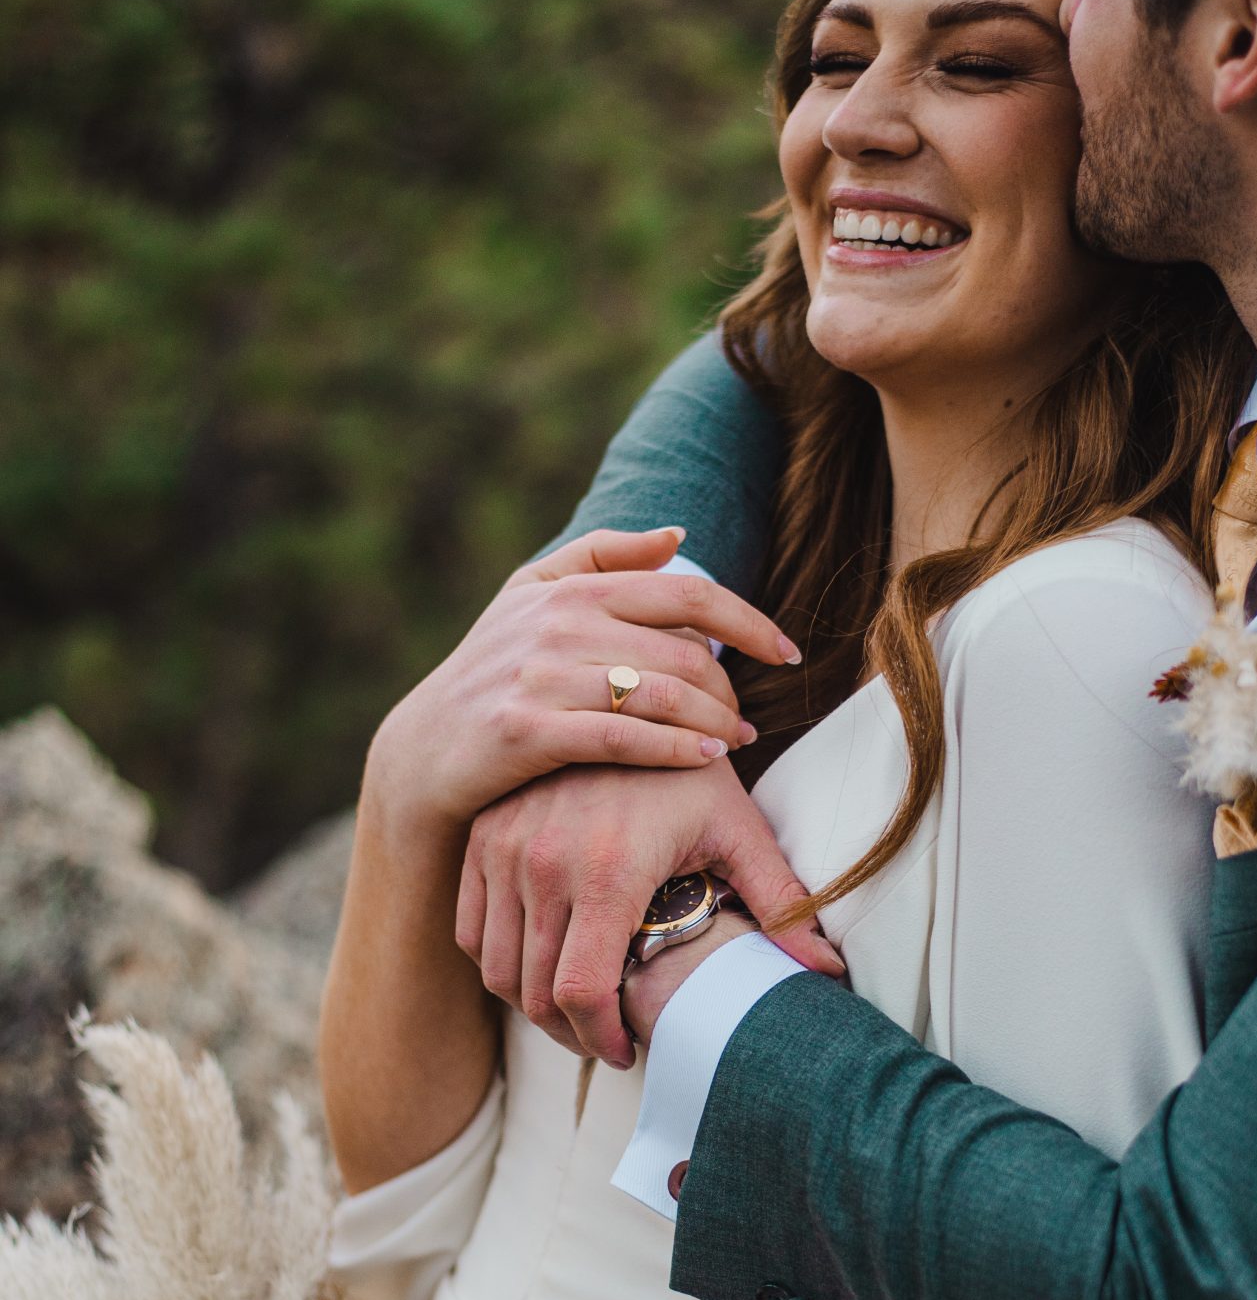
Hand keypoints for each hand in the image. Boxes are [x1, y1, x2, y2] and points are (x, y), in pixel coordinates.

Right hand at [365, 527, 802, 835]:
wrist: (425, 748)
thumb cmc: (492, 670)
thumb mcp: (532, 595)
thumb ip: (601, 557)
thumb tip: (677, 537)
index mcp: (572, 589)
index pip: (688, 595)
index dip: (752, 623)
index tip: (789, 654)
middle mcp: (558, 624)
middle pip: (686, 653)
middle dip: (732, 691)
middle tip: (749, 720)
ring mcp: (540, 676)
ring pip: (662, 695)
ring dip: (716, 724)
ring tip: (737, 742)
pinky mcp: (527, 730)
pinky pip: (624, 739)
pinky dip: (676, 750)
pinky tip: (707, 761)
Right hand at [459, 757, 841, 1065]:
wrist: (629, 694)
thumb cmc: (693, 769)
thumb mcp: (739, 829)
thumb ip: (781, 902)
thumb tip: (829, 970)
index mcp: (608, 871)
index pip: (583, 995)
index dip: (603, 1040)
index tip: (628, 1051)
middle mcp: (544, 863)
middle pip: (536, 994)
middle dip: (573, 1034)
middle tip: (607, 1043)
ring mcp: (503, 849)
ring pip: (497, 969)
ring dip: (533, 1006)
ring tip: (577, 1012)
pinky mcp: (481, 838)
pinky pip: (471, 929)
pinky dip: (498, 962)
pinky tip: (539, 967)